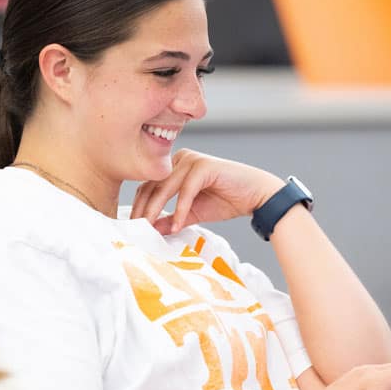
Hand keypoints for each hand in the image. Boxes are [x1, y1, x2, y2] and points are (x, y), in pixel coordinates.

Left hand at [130, 149, 284, 234]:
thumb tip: (152, 229)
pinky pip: (186, 190)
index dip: (139, 207)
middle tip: (137, 230)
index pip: (148, 186)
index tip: (133, 227)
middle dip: (143, 209)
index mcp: (175, 167)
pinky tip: (178, 225)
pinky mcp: (204, 166)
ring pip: (165, 187)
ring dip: (156, 210)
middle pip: (152, 185)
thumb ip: (172, 219)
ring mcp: (192, 160)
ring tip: (150, 229)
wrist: (257, 196)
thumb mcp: (193, 214)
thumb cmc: (227, 201)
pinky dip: (180, 209)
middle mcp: (180, 159)